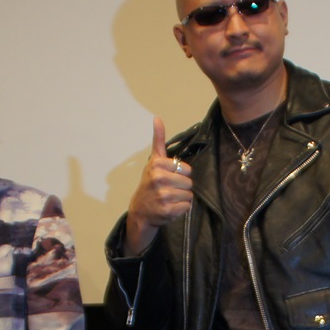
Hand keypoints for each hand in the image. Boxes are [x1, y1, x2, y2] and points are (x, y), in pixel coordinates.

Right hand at [125, 117, 191, 253]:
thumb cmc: (149, 184)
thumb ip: (159, 141)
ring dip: (182, 198)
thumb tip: (157, 118)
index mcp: (157, 165)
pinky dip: (181, 209)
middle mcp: (159, 179)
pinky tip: (170, 207)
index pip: (187, 169)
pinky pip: (186, 206)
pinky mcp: (167, 210)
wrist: (140, 210)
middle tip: (169, 189)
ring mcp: (163, 195)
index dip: (181, 174)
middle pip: (189, 182)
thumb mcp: (153, 161)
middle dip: (182, 187)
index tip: (170, 177)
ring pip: (189, 195)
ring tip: (169, 199)